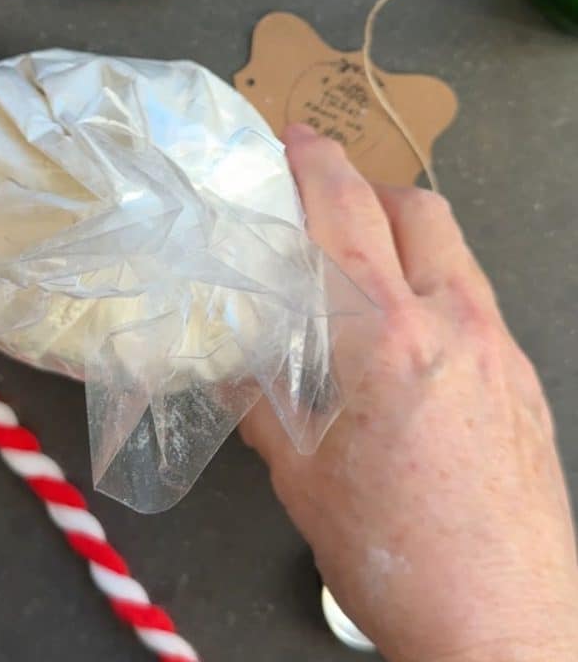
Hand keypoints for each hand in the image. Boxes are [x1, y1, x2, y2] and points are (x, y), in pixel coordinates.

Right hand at [242, 125, 577, 661]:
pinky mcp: (525, 379)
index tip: (294, 139)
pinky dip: (436, 284)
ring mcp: (502, 350)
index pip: (346, 219)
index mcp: (388, 343)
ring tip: (363, 266)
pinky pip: (477, 297)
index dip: (315, 165)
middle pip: (418, 207)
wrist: (502, 627)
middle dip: (366, 187)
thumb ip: (260, 399)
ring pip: (455, 248)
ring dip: (405, 234)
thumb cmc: (397, 558)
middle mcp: (456, 328)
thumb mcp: (301, 475)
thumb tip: (227, 358)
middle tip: (325, 203)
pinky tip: (407, 335)